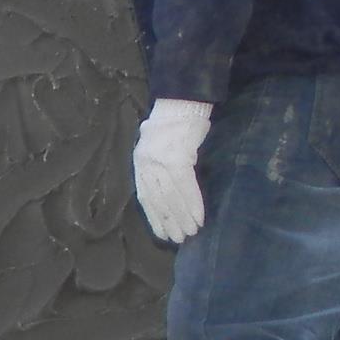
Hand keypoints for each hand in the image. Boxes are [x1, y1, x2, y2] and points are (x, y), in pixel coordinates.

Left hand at [131, 97, 213, 243]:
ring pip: (171, 196)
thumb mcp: (159, 148)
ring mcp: (160, 160)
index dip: (154, 216)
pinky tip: (199, 216)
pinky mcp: (177, 156)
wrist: (183, 100)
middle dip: (170, 221)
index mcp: (140, 161)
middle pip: (158, 198)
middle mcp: (146, 162)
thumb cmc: (176, 124)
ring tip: (191, 232)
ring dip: (182, 217)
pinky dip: (193, 203)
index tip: (163, 233)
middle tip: (179, 239)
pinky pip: (185, 186)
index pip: (145, 196)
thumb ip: (159, 169)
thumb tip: (168, 196)